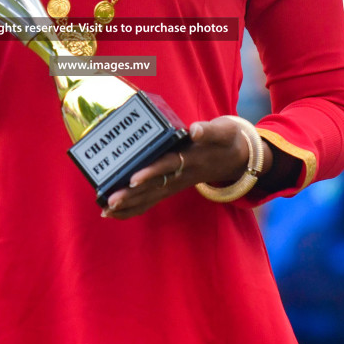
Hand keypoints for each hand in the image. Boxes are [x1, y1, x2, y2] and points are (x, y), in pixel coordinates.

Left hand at [100, 116, 252, 219]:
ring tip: (106, 210)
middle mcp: (180, 175)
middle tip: (110, 201)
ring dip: (129, 205)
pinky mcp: (172, 187)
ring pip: (150, 197)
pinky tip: (114, 214)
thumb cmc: (225, 139)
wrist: (237, 157)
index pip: (167, 166)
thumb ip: (208, 130)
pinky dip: (133, 208)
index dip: (151, 172)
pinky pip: (151, 200)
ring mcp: (176, 183)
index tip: (134, 178)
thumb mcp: (221, 131)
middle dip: (132, 195)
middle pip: (153, 187)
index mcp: (190, 158)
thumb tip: (195, 130)